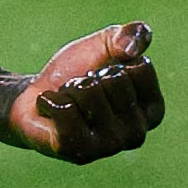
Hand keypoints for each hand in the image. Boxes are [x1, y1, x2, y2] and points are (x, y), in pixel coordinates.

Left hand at [8, 22, 163, 163]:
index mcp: (153, 111)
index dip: (115, 61)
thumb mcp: (105, 44)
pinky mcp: (79, 153)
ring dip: (69, 88)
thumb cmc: (77, 71)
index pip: (140, 68)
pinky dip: (51, 100)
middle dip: (89, 76)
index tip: (104, 75)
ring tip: (67, 100)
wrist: (34, 93)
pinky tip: (51, 110)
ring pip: (89, 92)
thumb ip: (129, 35)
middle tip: (81, 90)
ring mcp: (109, 147)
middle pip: (114, 80)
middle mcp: (137, 134)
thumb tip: (131, 48)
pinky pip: (66, 111)